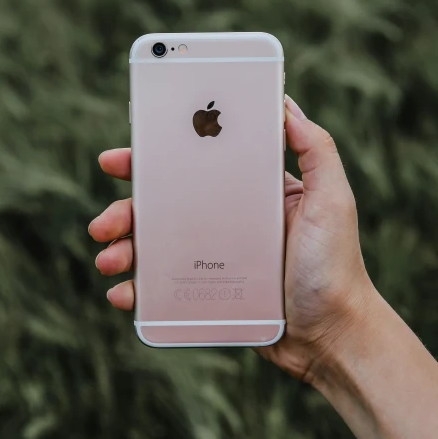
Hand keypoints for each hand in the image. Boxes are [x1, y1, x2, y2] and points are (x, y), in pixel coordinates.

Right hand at [88, 95, 375, 383]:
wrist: (333, 336)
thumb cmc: (336, 265)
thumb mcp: (332, 198)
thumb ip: (315, 149)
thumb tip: (284, 102)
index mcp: (247, 192)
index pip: (193, 166)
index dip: (154, 159)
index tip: (122, 157)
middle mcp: (225, 221)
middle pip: (161, 207)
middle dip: (124, 210)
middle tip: (101, 222)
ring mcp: (212, 260)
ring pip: (154, 247)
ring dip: (122, 248)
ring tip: (108, 260)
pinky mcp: (206, 295)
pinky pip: (161, 289)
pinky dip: (136, 289)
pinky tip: (124, 294)